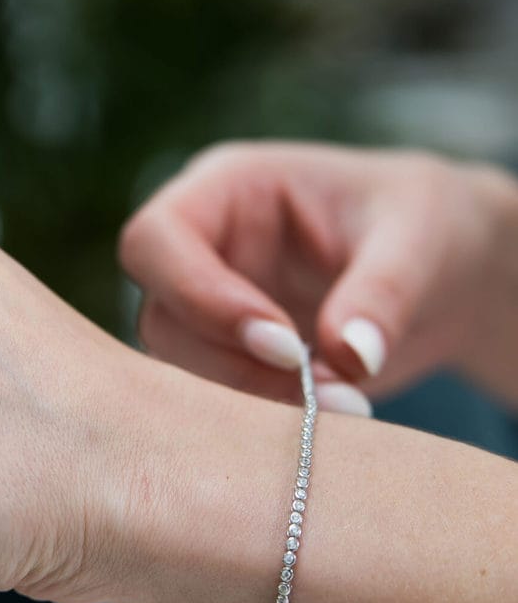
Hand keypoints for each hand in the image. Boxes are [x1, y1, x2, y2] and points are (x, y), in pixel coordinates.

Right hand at [119, 141, 517, 408]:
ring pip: (177, 363)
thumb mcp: (421, 237)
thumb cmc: (429, 225)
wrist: (445, 273)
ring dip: (245, 396)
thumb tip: (350, 356)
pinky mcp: (230, 353)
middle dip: (226, 361)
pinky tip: (325, 414)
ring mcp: (211, 302)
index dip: (198, 294)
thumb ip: (384, 289)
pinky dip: (261, 414)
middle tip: (312, 389)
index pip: (156, 237)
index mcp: (228, 187)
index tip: (284, 344)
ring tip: (339, 403)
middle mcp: (204, 246)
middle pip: (158, 311)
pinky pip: (213, 393)